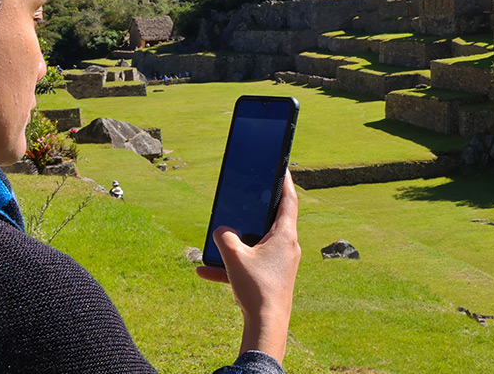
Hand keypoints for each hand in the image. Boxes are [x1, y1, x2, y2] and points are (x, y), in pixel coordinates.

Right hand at [196, 170, 300, 362]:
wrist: (267, 325)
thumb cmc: (257, 288)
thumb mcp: (235, 257)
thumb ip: (225, 238)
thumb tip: (222, 231)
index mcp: (285, 235)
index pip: (288, 200)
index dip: (284, 182)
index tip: (281, 168)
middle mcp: (288, 247)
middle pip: (271, 221)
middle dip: (255, 212)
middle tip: (247, 197)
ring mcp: (281, 263)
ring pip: (256, 245)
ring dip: (236, 244)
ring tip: (215, 242)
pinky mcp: (272, 278)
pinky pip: (250, 265)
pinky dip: (232, 266)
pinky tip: (205, 272)